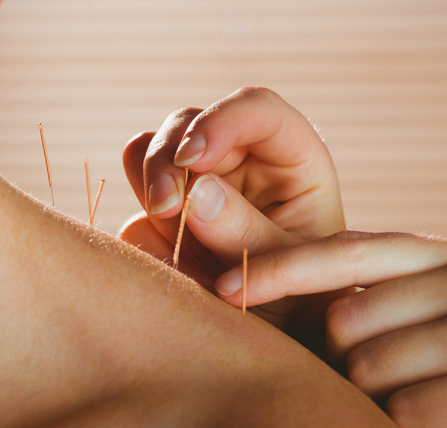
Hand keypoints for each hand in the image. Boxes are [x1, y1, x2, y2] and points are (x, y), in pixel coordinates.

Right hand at [120, 86, 344, 326]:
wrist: (286, 339)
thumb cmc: (310, 298)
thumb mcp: (295, 271)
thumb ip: (249, 233)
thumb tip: (196, 192)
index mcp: (290, 156)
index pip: (257, 108)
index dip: (221, 120)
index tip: (193, 158)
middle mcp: (240, 160)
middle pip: (188, 123)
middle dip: (168, 159)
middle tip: (166, 207)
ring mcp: (199, 184)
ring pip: (149, 151)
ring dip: (151, 186)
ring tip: (173, 233)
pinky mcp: (169, 215)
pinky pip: (136, 208)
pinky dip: (144, 231)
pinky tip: (174, 266)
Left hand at [215, 231, 446, 426]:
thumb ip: (389, 296)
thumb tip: (298, 296)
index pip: (347, 251)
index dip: (281, 268)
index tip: (225, 283)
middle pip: (344, 317)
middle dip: (347, 360)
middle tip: (400, 383)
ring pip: (365, 368)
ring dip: (378, 400)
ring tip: (435, 401)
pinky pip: (401, 411)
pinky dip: (409, 426)